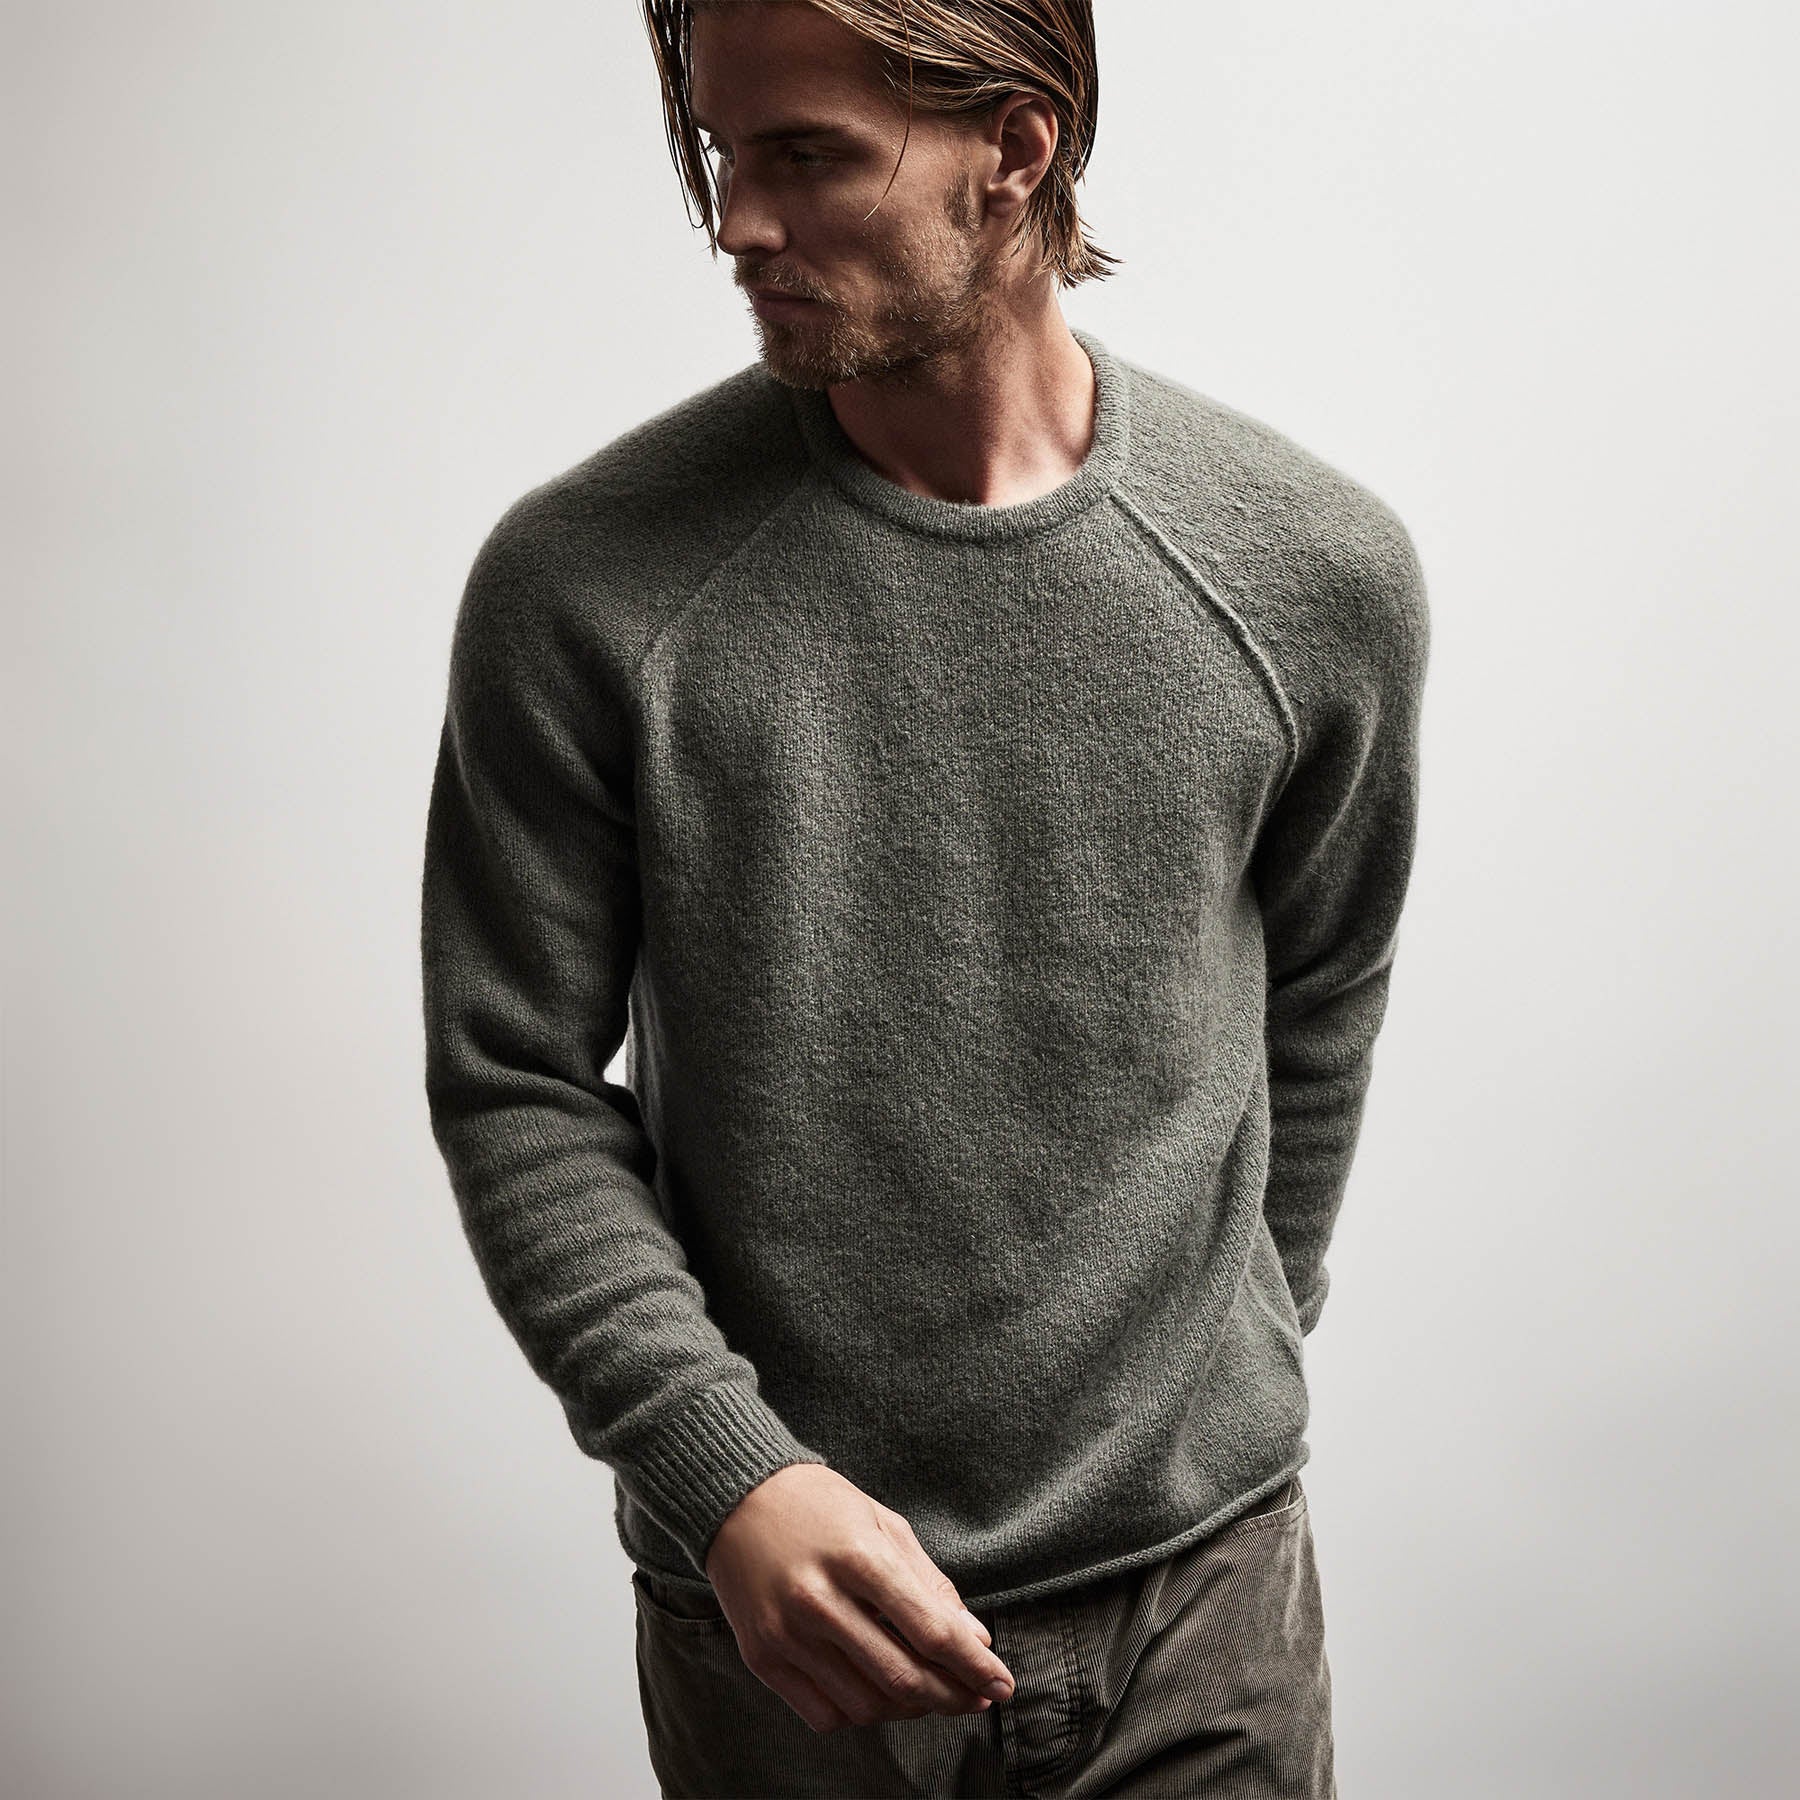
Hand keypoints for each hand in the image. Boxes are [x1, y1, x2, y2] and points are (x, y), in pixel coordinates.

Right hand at [702, 1463, 1015, 1734]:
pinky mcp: (762, 1657)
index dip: (974, 1665)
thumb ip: (929, 1584)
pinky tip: (876, 1691)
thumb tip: (974, 1639)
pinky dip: (861, 1714)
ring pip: (867, 1704)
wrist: (735, 1498)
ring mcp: (786, 1633)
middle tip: (976, 1696)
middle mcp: (818, 1599)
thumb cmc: (819, 1505)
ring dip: (909, 1707)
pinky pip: (824, 1714)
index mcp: (856, 1556)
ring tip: (927, 1689)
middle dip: (952, 1696)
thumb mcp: (883, 1524)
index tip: (1002, 1682)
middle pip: (902, 1677)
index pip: (930, 1630)